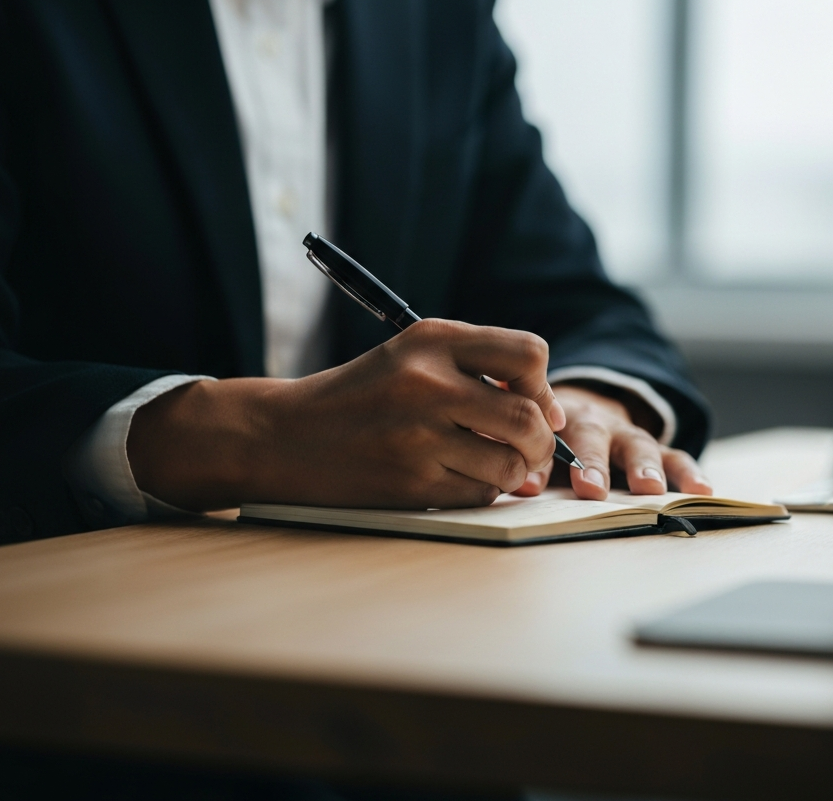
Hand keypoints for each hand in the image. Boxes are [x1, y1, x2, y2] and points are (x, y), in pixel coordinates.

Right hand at [127, 319, 565, 511]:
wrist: (284, 437)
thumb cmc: (360, 395)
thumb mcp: (411, 355)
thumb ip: (477, 367)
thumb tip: (549, 415)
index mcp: (431, 339)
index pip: (527, 353)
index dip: (543, 385)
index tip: (538, 406)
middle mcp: (426, 382)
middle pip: (528, 416)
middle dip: (540, 441)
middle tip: (528, 449)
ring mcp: (416, 435)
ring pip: (509, 463)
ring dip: (513, 472)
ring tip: (493, 465)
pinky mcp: (408, 483)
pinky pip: (478, 493)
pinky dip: (480, 491)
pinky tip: (456, 478)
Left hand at [512, 385, 710, 499]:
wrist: (583, 409)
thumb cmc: (553, 438)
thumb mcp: (534, 444)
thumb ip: (526, 464)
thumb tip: (512, 486)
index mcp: (554, 421)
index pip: (544, 443)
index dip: (538, 465)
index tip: (528, 487)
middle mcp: (592, 424)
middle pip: (591, 439)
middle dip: (592, 464)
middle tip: (590, 489)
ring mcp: (626, 435)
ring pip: (636, 445)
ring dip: (642, 466)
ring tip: (649, 489)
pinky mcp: (656, 449)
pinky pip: (675, 456)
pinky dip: (688, 472)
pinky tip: (703, 489)